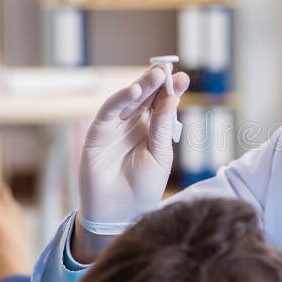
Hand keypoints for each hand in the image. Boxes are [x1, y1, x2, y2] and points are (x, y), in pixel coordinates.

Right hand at [78, 66, 189, 228]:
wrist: (119, 213)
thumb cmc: (143, 188)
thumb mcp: (160, 156)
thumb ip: (163, 128)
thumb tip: (172, 99)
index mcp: (153, 129)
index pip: (163, 104)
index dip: (172, 90)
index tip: (184, 78)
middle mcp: (135, 124)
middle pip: (147, 97)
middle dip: (158, 82)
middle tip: (168, 68)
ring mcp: (116, 127)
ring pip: (129, 99)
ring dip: (142, 85)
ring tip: (157, 74)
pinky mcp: (98, 132)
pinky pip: (108, 111)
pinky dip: (120, 99)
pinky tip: (135, 91)